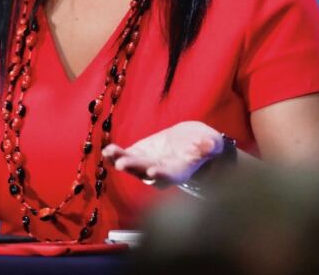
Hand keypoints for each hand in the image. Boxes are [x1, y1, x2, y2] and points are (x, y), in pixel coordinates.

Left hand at [102, 121, 226, 186]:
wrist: (192, 143)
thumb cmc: (205, 145)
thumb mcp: (211, 143)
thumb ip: (209, 146)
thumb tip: (209, 144)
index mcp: (181, 171)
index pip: (172, 175)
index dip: (163, 174)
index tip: (154, 172)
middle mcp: (162, 172)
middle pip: (147, 172)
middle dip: (135, 167)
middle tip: (122, 164)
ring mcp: (148, 165)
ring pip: (133, 166)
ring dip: (120, 160)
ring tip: (109, 152)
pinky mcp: (139, 155)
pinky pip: (125, 157)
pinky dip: (115, 156)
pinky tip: (106, 151)